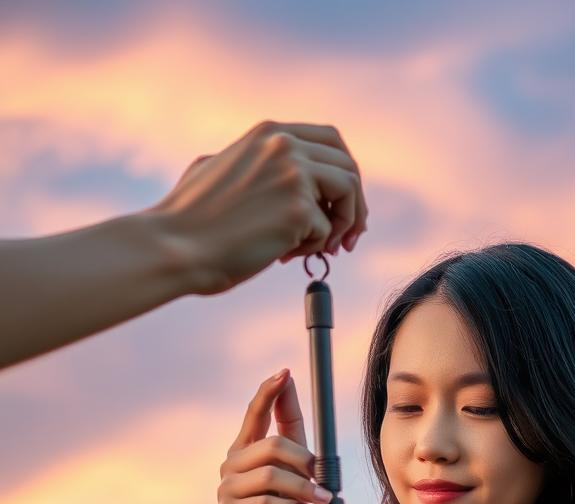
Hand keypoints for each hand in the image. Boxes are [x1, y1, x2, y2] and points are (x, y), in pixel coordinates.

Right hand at [148, 120, 368, 293]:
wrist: (175, 247)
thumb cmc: (190, 220)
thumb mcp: (215, 168)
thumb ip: (249, 164)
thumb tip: (277, 180)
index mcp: (269, 133)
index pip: (330, 140)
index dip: (343, 173)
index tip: (339, 203)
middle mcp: (284, 145)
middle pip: (348, 164)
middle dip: (355, 202)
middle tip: (347, 236)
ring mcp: (294, 174)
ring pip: (349, 192)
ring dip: (344, 225)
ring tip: (320, 249)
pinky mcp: (299, 209)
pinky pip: (326, 230)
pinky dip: (314, 248)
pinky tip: (284, 255)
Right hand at [216, 368, 332, 503]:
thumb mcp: (288, 471)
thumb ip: (293, 438)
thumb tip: (294, 393)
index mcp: (246, 448)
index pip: (255, 413)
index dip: (268, 392)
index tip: (284, 373)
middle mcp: (232, 463)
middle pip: (272, 446)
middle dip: (304, 460)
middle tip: (323, 478)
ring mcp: (227, 487)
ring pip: (270, 476)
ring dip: (303, 488)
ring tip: (321, 499)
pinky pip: (264, 503)